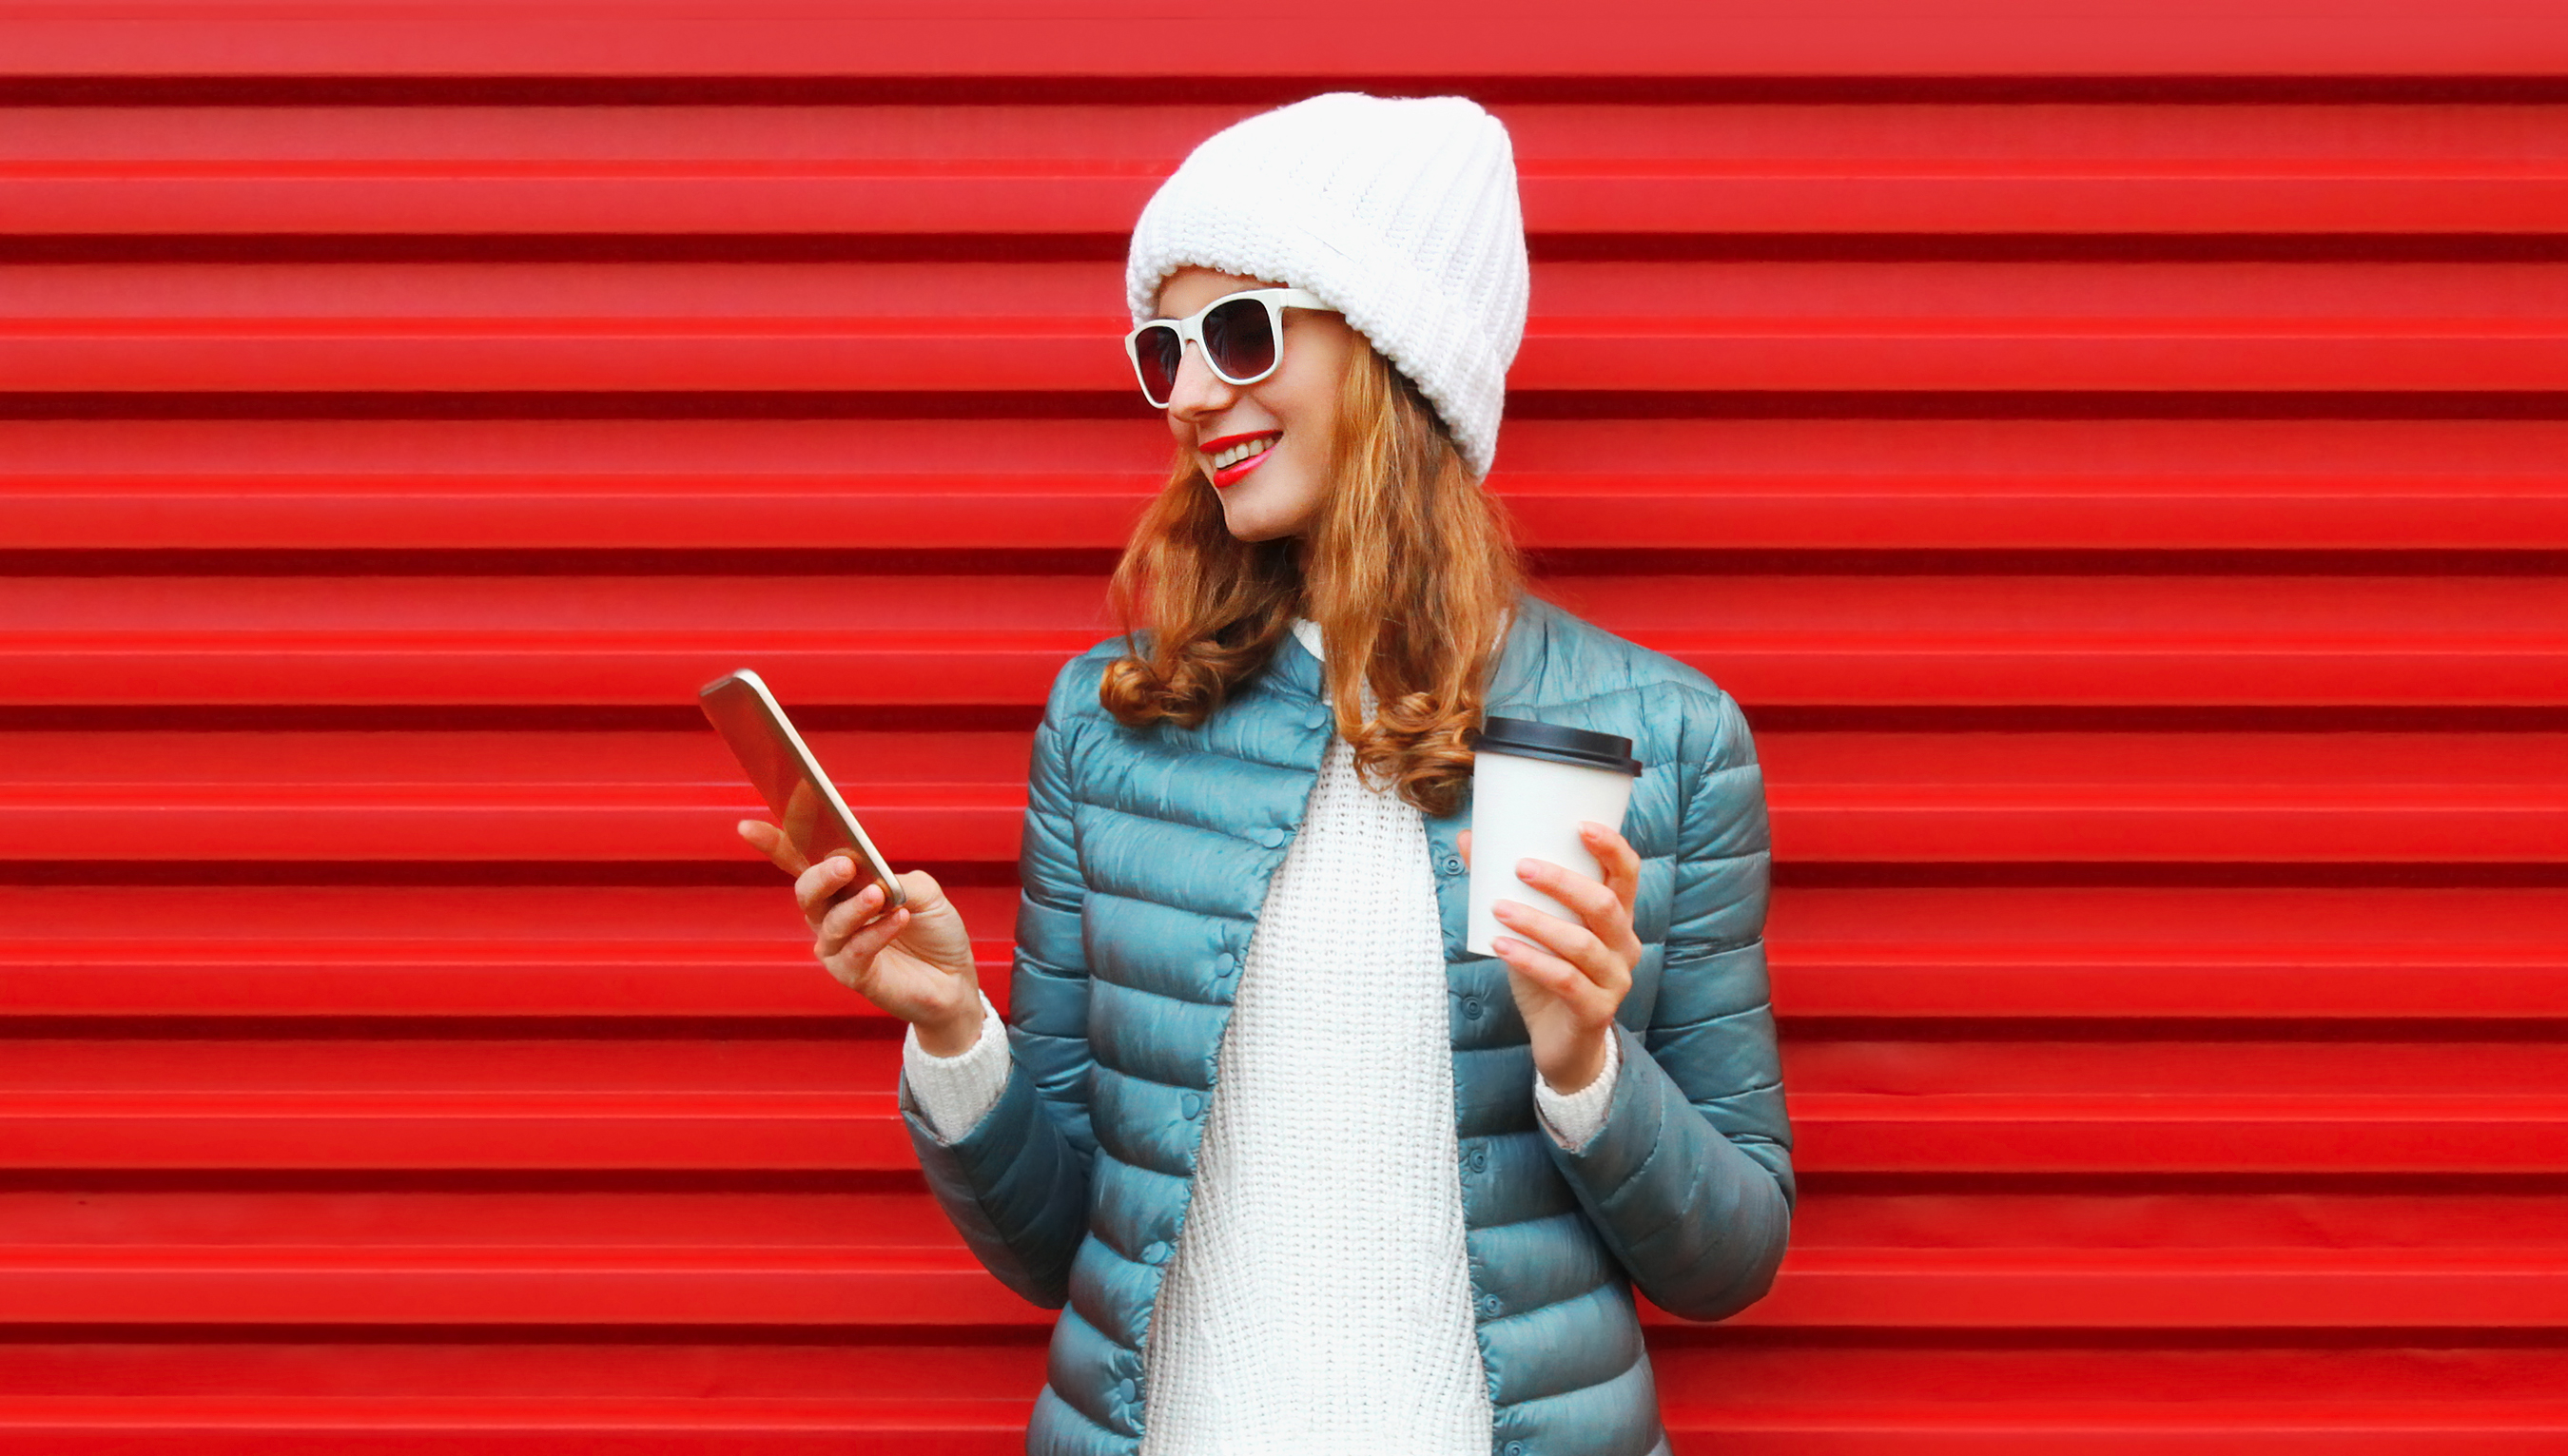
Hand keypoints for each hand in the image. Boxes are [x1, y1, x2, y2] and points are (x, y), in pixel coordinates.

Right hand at [737, 819, 983, 1054]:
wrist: (954, 979)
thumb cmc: (934, 930)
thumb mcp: (924, 892)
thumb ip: (898, 880)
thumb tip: (878, 880)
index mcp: (842, 886)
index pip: (800, 861)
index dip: (773, 843)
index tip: (746, 826)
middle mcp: (831, 914)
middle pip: (807, 891)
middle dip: (821, 875)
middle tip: (845, 865)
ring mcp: (838, 947)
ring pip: (829, 922)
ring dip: (854, 906)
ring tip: (879, 895)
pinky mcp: (852, 975)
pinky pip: (855, 951)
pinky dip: (877, 932)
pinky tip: (898, 919)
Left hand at [1458, 822, 1641, 1095]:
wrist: (1562, 1045)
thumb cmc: (1548, 976)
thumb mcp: (1531, 930)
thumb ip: (1507, 887)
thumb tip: (1468, 838)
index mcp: (1617, 918)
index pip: (1627, 874)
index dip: (1611, 847)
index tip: (1580, 825)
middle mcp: (1625, 945)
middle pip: (1605, 905)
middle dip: (1562, 882)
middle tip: (1522, 867)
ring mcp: (1615, 980)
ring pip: (1582, 943)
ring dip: (1538, 922)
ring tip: (1499, 908)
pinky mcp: (1596, 1010)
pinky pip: (1565, 981)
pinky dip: (1531, 960)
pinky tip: (1501, 947)